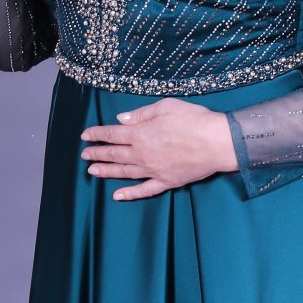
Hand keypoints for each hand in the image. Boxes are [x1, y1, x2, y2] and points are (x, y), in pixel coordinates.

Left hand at [80, 99, 238, 199]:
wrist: (217, 142)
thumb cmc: (194, 120)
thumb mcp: (165, 107)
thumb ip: (141, 114)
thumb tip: (121, 120)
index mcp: (141, 134)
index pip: (112, 134)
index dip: (97, 134)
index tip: (85, 136)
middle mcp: (142, 154)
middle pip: (114, 154)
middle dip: (97, 154)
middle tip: (85, 155)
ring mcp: (153, 170)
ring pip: (124, 172)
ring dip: (106, 172)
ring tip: (91, 172)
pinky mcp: (166, 182)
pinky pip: (144, 190)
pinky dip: (129, 193)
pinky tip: (117, 195)